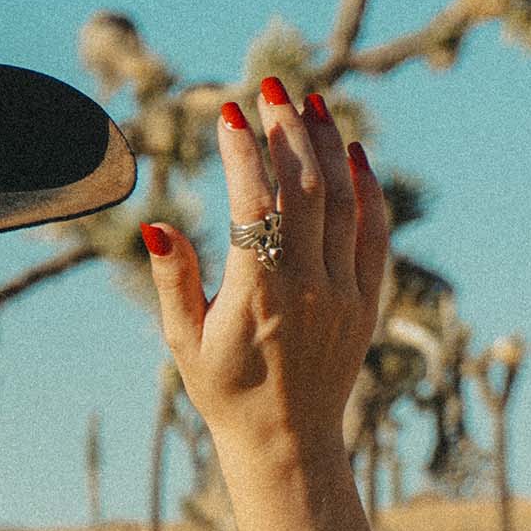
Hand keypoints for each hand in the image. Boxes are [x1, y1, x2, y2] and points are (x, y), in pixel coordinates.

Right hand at [139, 79, 389, 465]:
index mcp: (256, 295)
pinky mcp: (366, 300)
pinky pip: (373, 231)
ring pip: (343, 200)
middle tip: (270, 88)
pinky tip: (353, 152)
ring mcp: (341, 293)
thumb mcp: (185, 342)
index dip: (242, 152)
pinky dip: (367, 187)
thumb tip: (156, 226)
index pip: (253, 203)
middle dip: (287, 129)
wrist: (286, 442)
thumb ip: (173, 281)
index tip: (228, 114)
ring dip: (328, 145)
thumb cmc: (225, 391)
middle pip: (304, 187)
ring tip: (311, 103)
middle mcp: (305, 287)